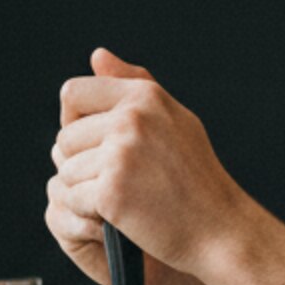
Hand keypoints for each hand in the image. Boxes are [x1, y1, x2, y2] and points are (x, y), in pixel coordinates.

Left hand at [46, 48, 249, 284]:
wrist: (219, 229)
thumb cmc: (195, 178)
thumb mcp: (172, 119)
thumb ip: (132, 84)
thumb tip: (97, 55)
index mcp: (145, 95)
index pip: (73, 94)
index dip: (75, 122)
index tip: (96, 145)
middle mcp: (132, 118)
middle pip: (65, 136)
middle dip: (80, 161)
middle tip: (119, 180)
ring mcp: (121, 154)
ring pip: (66, 169)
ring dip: (84, 189)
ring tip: (124, 198)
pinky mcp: (111, 190)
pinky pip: (72, 198)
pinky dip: (88, 212)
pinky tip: (118, 216)